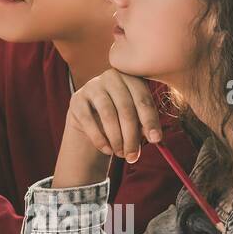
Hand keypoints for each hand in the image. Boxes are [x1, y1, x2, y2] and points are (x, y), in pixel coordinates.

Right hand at [54, 69, 161, 188]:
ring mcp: (92, 86)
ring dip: (116, 139)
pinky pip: (89, 121)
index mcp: (131, 77)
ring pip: (108, 115)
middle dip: (131, 136)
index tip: (155, 140)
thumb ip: (145, 123)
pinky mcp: (77, 99)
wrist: (92, 113)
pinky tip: (107, 150)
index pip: (143, 99)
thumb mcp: (137, 115)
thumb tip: (154, 138)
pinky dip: (99, 139)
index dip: (150, 121)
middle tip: (133, 156)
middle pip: (125, 108)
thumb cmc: (121, 114)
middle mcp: (112, 77)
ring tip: (121, 154)